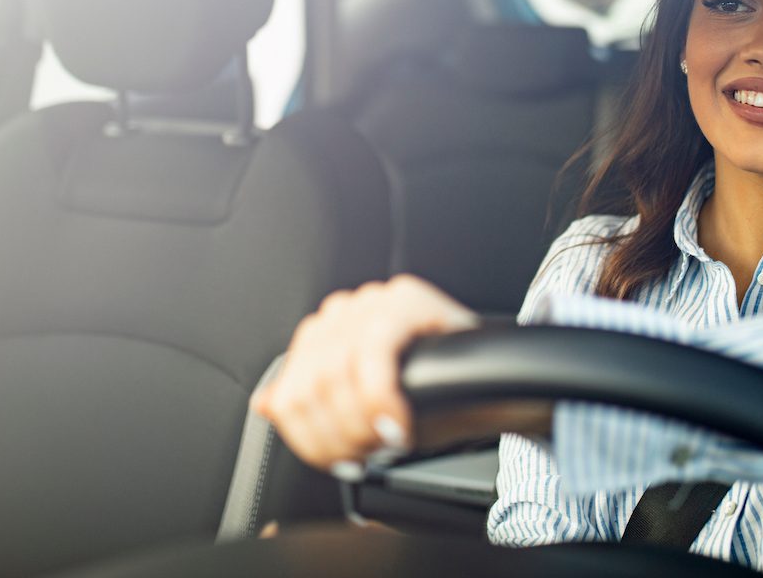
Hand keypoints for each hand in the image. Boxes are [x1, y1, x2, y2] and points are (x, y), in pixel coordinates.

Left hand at [251, 274, 478, 473]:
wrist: (495, 382)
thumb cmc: (431, 396)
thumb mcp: (362, 408)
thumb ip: (313, 404)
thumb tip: (267, 404)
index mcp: (324, 334)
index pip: (290, 392)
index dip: (311, 439)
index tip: (341, 462)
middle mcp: (342, 312)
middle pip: (308, 388)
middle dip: (337, 436)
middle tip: (368, 457)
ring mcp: (373, 301)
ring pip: (334, 375)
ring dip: (360, 425)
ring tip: (387, 442)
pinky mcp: (404, 301)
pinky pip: (374, 355)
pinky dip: (382, 401)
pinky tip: (400, 425)